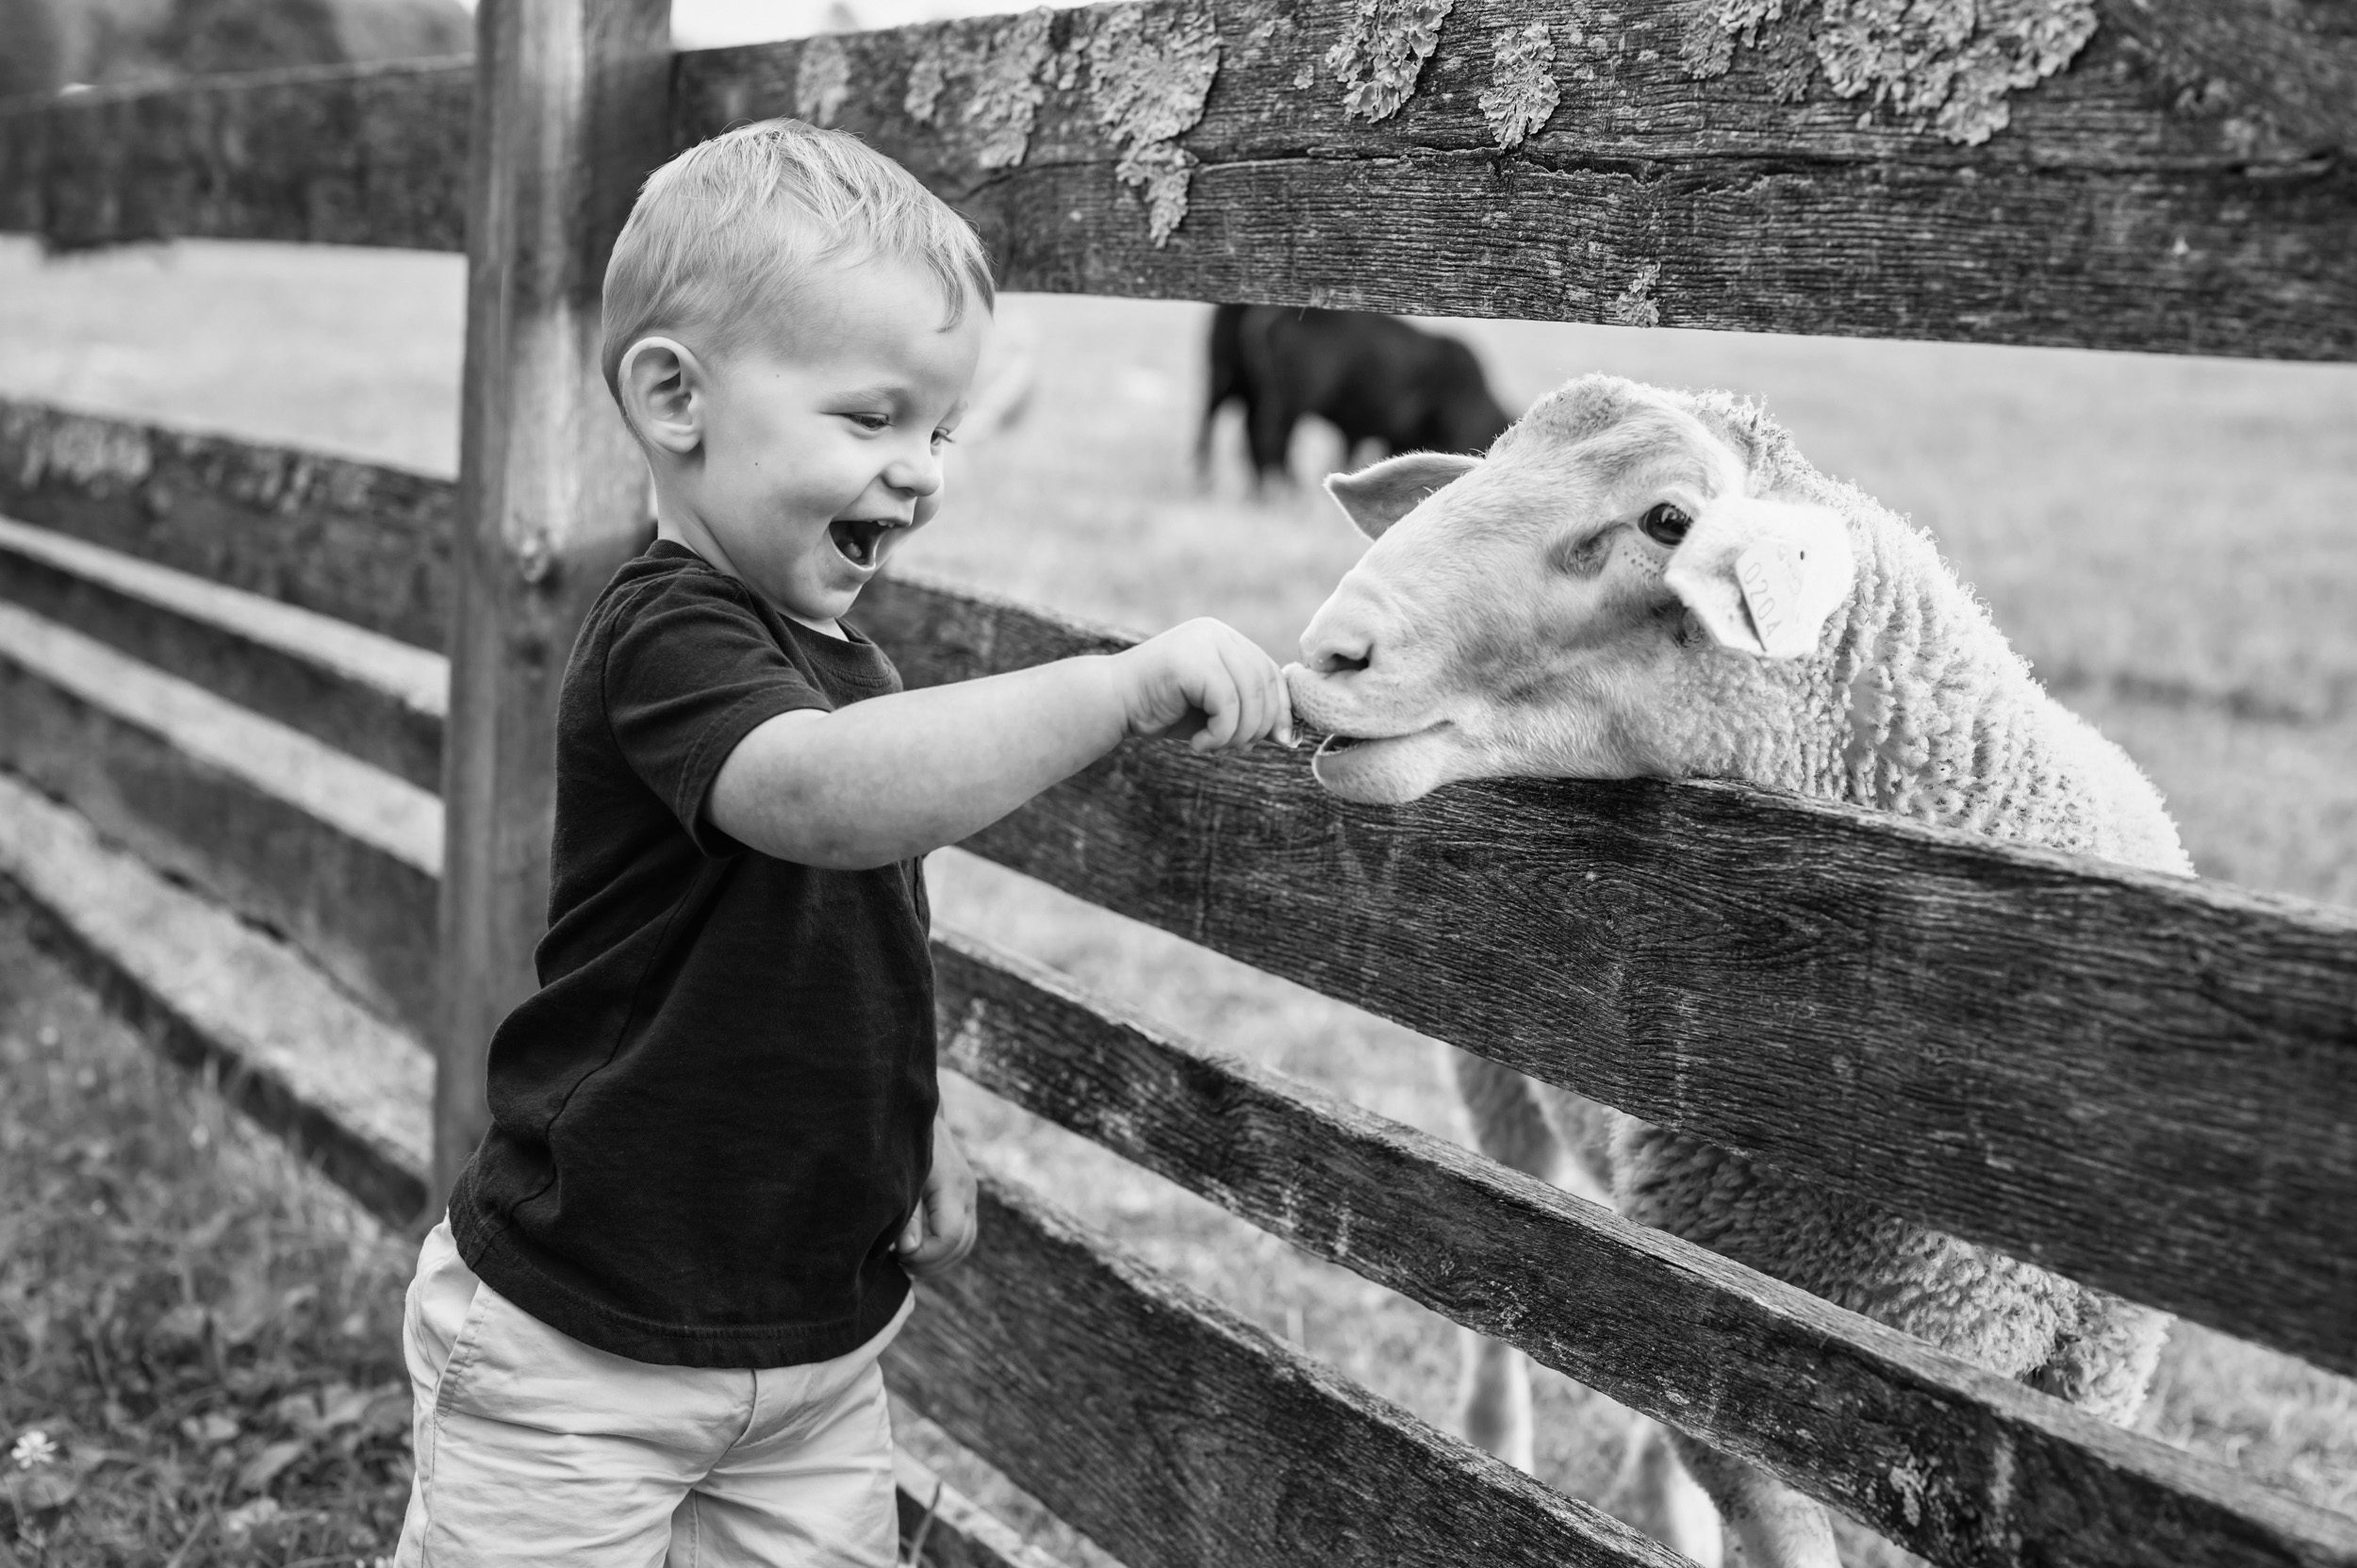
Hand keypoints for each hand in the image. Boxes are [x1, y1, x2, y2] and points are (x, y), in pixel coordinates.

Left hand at [896, 1114, 976, 1278]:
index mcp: (952, 1186)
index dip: (925, 1255)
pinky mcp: (962, 1198)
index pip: (950, 1237)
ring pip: (965, 1244)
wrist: (915, 1113)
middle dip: (931, 1262)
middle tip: (900, 1262)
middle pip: (961, 1245)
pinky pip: (962, 1235)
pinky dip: (944, 1250)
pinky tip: (918, 1250)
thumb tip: (909, 1249)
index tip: (898, 1253)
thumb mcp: (901, 1177)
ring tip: (908, 1260)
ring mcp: (968, 1196)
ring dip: (939, 1259)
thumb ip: (906, 1215)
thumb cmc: (902, 1144)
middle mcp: (966, 1192)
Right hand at [1113, 618, 1296, 752]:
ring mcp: (1205, 642)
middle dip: (1259, 727)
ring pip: (1250, 697)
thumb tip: (1289, 735)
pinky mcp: (1193, 660)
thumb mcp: (1213, 711)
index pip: (1271, 673)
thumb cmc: (1160, 710)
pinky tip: (1198, 745)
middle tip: (1235, 750)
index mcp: (1224, 639)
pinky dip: (1219, 734)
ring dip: (1237, 735)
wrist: (1110, 703)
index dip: (1280, 710)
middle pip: (1265, 684)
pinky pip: (1228, 704)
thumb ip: (1249, 712)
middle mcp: (1217, 633)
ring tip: (1213, 748)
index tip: (1281, 741)